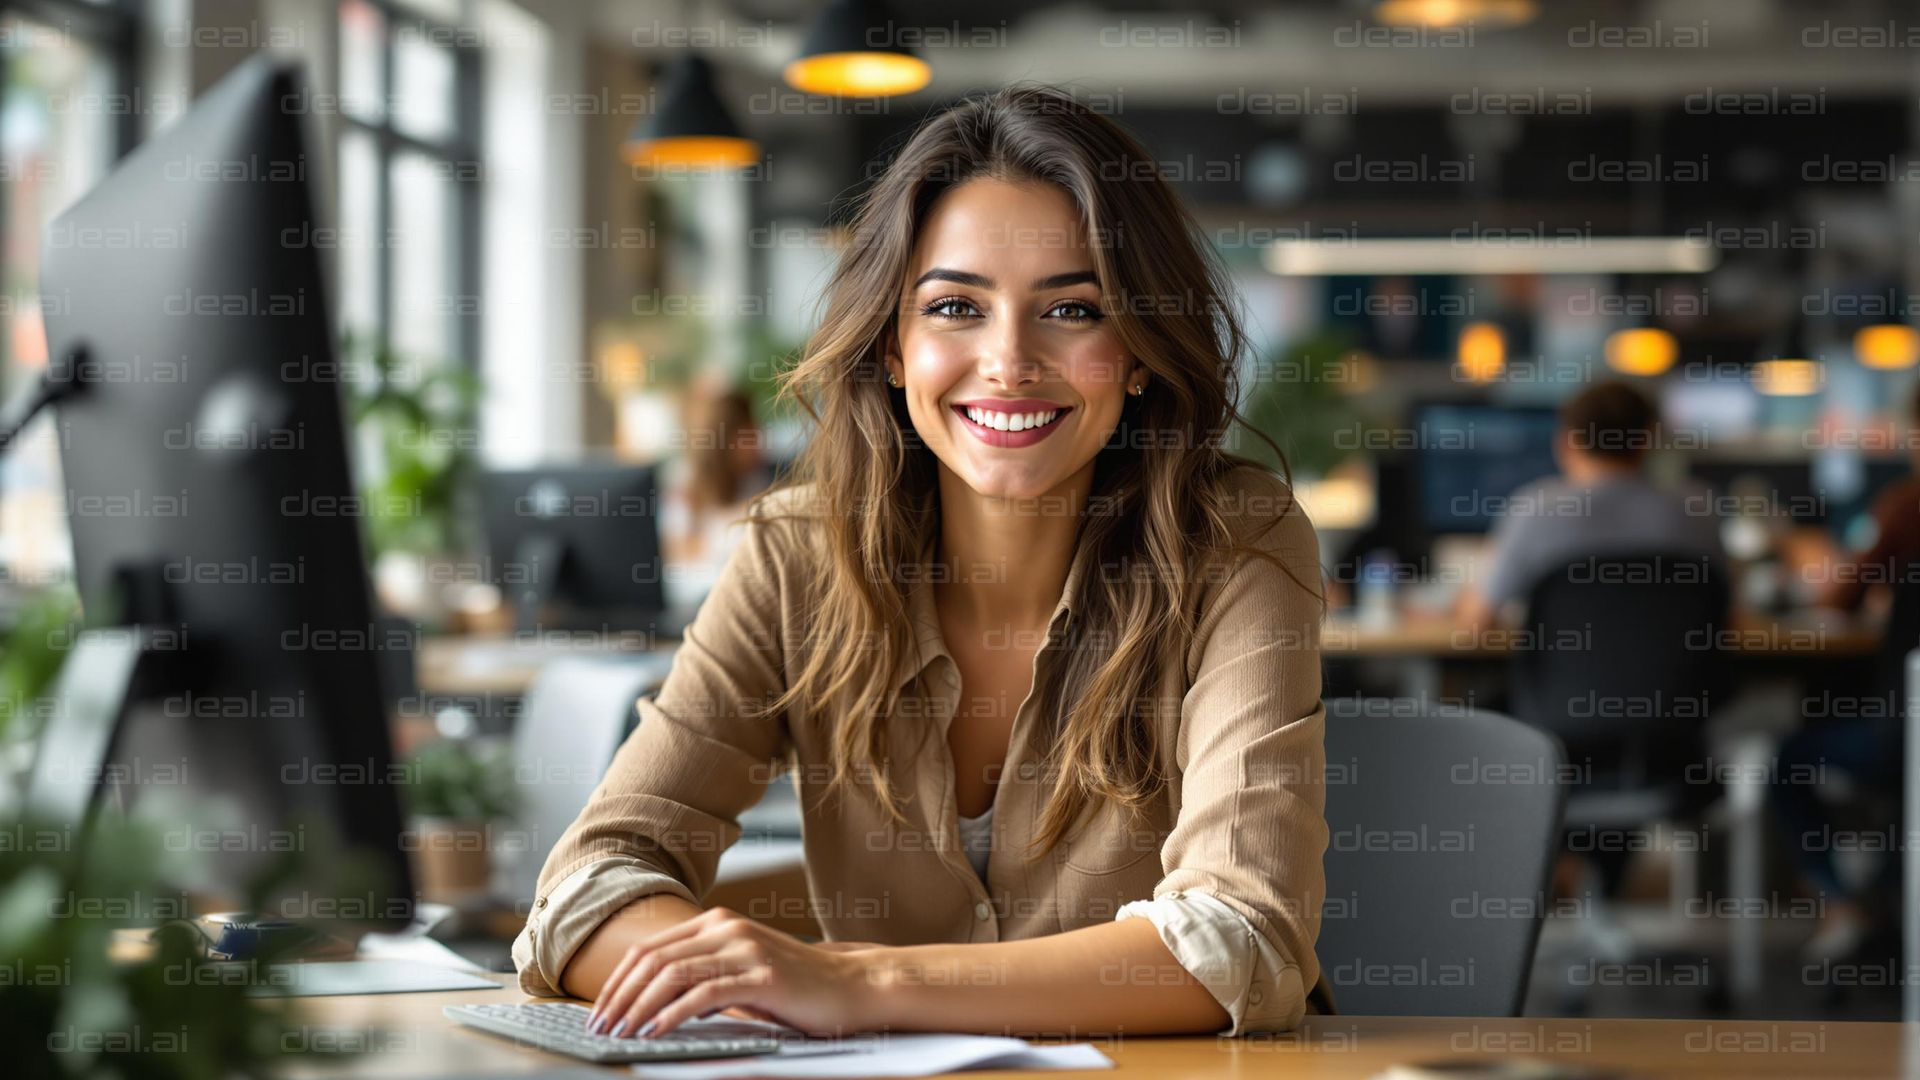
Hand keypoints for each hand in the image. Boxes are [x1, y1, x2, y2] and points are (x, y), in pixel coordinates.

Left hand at [584, 907, 887, 1039]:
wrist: (852, 985)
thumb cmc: (796, 986)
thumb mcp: (742, 971)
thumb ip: (704, 975)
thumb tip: (652, 1003)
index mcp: (718, 923)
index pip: (651, 948)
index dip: (618, 980)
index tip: (599, 1009)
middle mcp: (727, 929)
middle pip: (653, 959)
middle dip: (619, 995)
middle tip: (600, 1026)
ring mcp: (744, 950)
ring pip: (672, 974)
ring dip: (638, 1007)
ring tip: (620, 1033)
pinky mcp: (761, 976)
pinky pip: (703, 994)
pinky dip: (671, 1015)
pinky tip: (655, 1032)